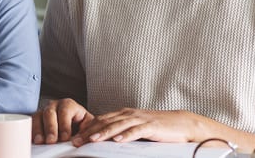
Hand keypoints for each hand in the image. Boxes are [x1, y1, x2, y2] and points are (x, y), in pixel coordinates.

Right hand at [32, 98, 94, 143]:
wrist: (75, 126)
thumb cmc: (81, 125)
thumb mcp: (87, 126)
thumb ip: (86, 131)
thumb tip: (80, 140)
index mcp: (69, 105)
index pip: (65, 111)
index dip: (64, 125)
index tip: (65, 137)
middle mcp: (54, 105)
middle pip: (50, 113)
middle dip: (50, 128)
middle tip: (51, 140)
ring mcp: (44, 111)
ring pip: (38, 117)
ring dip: (38, 130)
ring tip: (40, 141)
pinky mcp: (36, 119)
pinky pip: (31, 123)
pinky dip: (31, 131)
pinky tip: (33, 140)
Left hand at [71, 108, 196, 146]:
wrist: (180, 123)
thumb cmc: (156, 127)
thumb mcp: (135, 127)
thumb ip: (120, 131)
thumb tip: (105, 140)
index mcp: (123, 114)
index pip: (101, 120)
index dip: (86, 128)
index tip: (73, 137)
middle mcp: (129, 114)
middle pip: (105, 122)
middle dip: (89, 131)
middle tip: (75, 141)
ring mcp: (139, 119)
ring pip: (118, 125)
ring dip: (104, 133)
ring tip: (92, 140)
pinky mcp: (150, 126)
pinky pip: (136, 130)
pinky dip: (126, 135)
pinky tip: (118, 140)